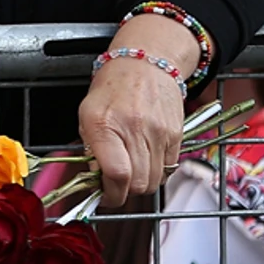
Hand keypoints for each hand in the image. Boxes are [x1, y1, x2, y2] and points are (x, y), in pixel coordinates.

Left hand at [78, 13, 201, 205]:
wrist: (144, 65)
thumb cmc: (111, 90)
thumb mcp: (86, 117)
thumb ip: (90, 150)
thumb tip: (98, 181)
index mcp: (106, 126)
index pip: (117, 174)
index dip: (111, 195)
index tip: (105, 198)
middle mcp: (135, 130)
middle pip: (138, 183)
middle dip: (125, 192)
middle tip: (115, 186)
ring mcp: (160, 133)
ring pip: (155, 180)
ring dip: (141, 184)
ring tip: (129, 172)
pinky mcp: (177, 134)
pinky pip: (169, 168)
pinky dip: (157, 172)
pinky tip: (145, 161)